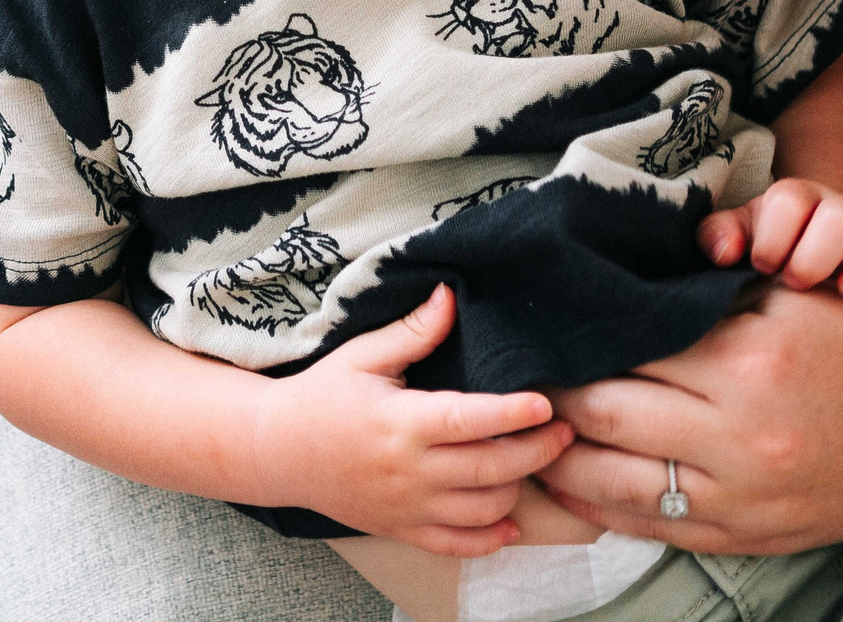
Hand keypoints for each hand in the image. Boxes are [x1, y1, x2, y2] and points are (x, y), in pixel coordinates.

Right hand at [253, 285, 576, 555]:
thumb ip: (413, 331)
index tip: (546, 404)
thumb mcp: (362, 355)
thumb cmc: (321, 395)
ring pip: (482, 510)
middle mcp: (409, 470)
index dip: (513, 414)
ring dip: (518, 489)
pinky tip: (511, 522)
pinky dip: (491, 539)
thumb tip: (451, 295)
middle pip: (490, 468)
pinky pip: (457, 546)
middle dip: (537, 451)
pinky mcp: (402, 529)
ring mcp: (407, 506)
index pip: (470, 420)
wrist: (277, 450)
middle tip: (566, 431)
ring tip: (533, 462)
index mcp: (401, 422)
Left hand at [536, 286, 842, 555]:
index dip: (576, 339)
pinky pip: (657, 529)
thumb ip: (705, 302)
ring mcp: (746, 498)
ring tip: (525, 434)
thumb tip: (617, 298)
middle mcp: (742, 437)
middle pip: (607, 415)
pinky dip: (604, 508)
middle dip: (554, 397)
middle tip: (515, 375)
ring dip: (561, 458)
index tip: (539, 327)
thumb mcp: (789, 300)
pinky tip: (572, 486)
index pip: (628, 349)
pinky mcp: (753, 538)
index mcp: (748, 362)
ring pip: (617, 483)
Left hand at [699, 178, 842, 317]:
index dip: (775, 234)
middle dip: (817, 254)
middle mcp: (839, 211)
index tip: (761, 267)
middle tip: (796, 284)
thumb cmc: (767, 253)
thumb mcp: (741, 239)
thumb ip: (720, 235)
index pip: (790, 199)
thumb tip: (723, 251)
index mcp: (795, 201)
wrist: (806, 268)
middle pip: (841, 213)